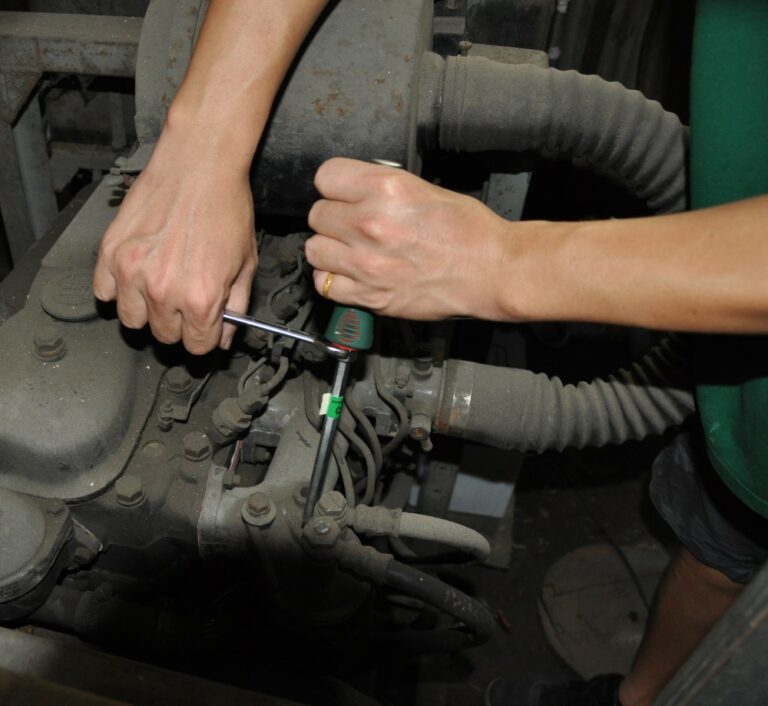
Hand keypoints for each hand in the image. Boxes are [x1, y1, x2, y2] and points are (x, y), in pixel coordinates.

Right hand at [93, 132, 256, 353]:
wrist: (200, 166)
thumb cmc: (226, 207)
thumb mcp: (246, 264)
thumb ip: (236, 306)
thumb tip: (225, 335)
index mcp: (202, 297)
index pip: (197, 346)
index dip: (205, 338)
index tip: (205, 328)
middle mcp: (165, 291)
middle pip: (165, 336)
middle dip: (179, 324)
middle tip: (186, 301)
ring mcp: (133, 272)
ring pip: (133, 320)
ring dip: (148, 311)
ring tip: (161, 289)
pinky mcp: (111, 253)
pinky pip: (104, 292)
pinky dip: (118, 289)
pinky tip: (137, 276)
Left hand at [306, 158, 512, 319]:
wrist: (493, 271)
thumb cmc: (469, 231)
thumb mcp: (424, 188)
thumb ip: (381, 188)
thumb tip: (351, 192)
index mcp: (386, 189)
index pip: (325, 177)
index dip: (334, 186)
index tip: (343, 195)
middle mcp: (370, 224)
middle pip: (317, 215)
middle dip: (332, 219)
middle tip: (352, 226)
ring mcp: (368, 263)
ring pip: (314, 250)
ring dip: (329, 250)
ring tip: (350, 252)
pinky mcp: (371, 295)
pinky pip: (325, 285)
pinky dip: (333, 280)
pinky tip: (352, 274)